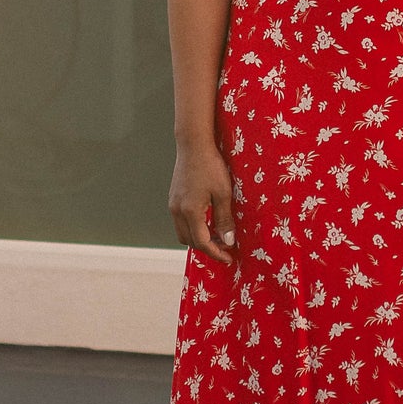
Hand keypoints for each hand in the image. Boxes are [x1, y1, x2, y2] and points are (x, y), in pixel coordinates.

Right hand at [169, 139, 236, 264]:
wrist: (193, 145)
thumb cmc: (211, 166)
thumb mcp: (223, 193)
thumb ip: (224, 219)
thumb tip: (228, 241)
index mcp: (190, 212)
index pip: (202, 243)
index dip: (216, 253)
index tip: (229, 258)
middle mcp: (177, 211)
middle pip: (190, 241)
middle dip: (207, 248)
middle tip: (225, 246)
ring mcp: (173, 204)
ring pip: (183, 232)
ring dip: (199, 238)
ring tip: (217, 235)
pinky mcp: (173, 198)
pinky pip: (181, 221)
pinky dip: (193, 227)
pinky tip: (207, 220)